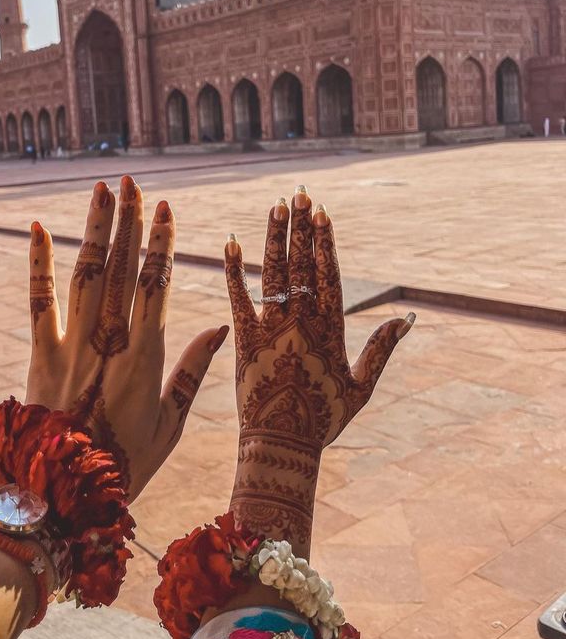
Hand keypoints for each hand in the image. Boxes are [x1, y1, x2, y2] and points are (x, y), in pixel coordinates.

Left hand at [25, 175, 227, 500]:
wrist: (63, 493)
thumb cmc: (125, 462)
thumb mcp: (170, 424)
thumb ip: (193, 372)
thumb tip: (221, 327)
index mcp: (144, 356)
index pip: (155, 286)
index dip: (160, 244)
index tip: (166, 209)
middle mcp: (107, 340)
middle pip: (120, 268)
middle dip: (128, 222)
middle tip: (133, 184)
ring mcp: (71, 342)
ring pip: (85, 273)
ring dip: (94, 229)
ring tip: (101, 191)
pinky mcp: (40, 351)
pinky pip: (39, 299)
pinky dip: (39, 263)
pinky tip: (37, 228)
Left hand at [224, 187, 413, 555]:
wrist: (282, 445)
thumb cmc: (324, 419)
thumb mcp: (361, 386)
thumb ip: (382, 349)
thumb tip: (408, 318)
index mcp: (331, 329)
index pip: (328, 274)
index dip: (326, 241)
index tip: (323, 212)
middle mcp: (301, 321)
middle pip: (302, 264)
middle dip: (301, 227)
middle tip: (299, 193)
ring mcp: (271, 328)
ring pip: (273, 273)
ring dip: (274, 238)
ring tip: (275, 206)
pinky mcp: (244, 339)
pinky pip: (238, 298)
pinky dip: (233, 270)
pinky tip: (231, 243)